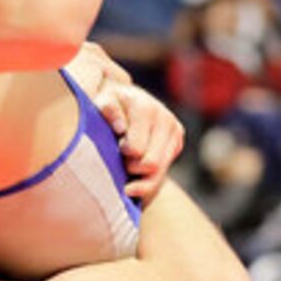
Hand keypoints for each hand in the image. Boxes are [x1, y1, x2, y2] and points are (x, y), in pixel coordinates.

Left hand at [93, 78, 185, 199]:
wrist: (128, 98)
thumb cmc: (111, 103)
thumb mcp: (103, 101)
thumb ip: (109, 110)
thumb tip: (120, 128)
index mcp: (146, 110)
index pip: (137, 149)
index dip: (122, 154)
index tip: (116, 147)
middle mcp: (165, 120)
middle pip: (152, 164)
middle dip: (132, 168)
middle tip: (120, 159)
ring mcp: (174, 133)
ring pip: (159, 174)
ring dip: (139, 178)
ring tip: (125, 168)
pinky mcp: (177, 145)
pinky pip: (162, 175)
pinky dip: (145, 181)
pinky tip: (133, 176)